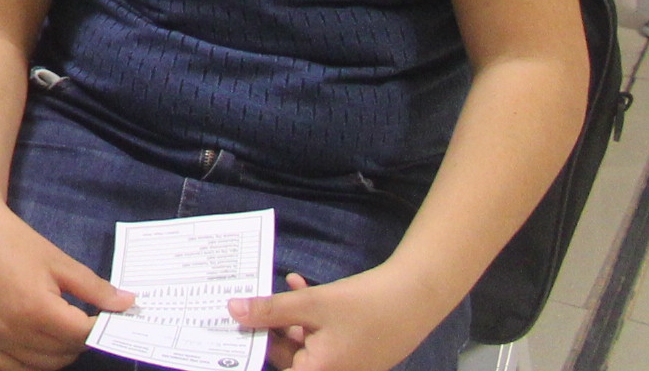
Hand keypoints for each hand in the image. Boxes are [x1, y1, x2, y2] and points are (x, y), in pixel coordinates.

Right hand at [0, 198, 131, 370]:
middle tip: (84, 317)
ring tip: (63, 327)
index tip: (109, 316)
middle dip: (82, 337)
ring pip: (45, 366)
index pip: (83, 334)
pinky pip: (14, 369)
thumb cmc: (14, 240)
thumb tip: (128, 303)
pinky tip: (40, 345)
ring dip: (62, 352)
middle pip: (66, 352)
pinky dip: (33, 364)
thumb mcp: (58, 260)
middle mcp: (15, 331)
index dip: (102, 327)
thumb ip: (94, 288)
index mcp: (36, 308)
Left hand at [232, 263, 452, 370]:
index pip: (276, 367)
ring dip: (290, 316)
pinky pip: (321, 337)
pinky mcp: (355, 352)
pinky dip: (309, 316)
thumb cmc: (363, 305)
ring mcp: (346, 365)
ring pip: (304, 342)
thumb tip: (232, 312)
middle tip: (249, 301)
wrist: (415, 297)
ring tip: (284, 287)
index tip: (233, 329)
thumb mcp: (310, 305)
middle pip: (287, 357)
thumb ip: (270, 311)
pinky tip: (301, 285)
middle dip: (269, 326)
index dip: (254, 347)